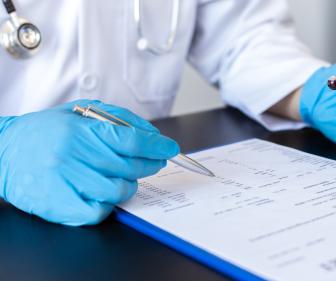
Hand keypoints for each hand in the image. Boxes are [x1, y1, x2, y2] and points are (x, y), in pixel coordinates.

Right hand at [0, 100, 178, 225]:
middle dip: (149, 164)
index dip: (156, 145)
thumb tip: (152, 134)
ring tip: (122, 177)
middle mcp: (72, 154)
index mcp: (79, 129)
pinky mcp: (58, 203)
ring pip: (118, 190)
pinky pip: (98, 211)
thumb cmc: (46, 132)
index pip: (131, 140)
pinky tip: (104, 194)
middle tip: (152, 162)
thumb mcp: (80, 113)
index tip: (169, 148)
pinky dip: (108, 205)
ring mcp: (65, 180)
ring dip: (128, 185)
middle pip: (129, 166)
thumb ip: (118, 119)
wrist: (5, 152)